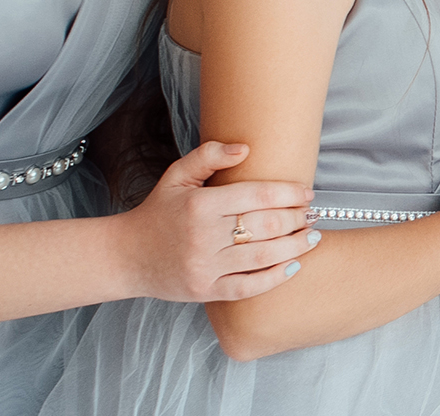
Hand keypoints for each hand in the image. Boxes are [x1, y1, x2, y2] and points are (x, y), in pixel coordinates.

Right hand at [116, 141, 318, 301]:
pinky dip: (275, 279)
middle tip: (314, 214)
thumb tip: (246, 148)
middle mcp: (203, 237)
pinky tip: (293, 266)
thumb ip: (209, 156)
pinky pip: (248, 288)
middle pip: (266, 226)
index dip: (289, 193)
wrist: (125, 256)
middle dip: (297, 219)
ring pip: (263, 258)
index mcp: (200, 205)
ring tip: (313, 237)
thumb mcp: (176, 176)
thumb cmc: (158, 212)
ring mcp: (204, 267)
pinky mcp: (205, 292)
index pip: (258, 195)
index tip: (307, 193)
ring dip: (295, 247)